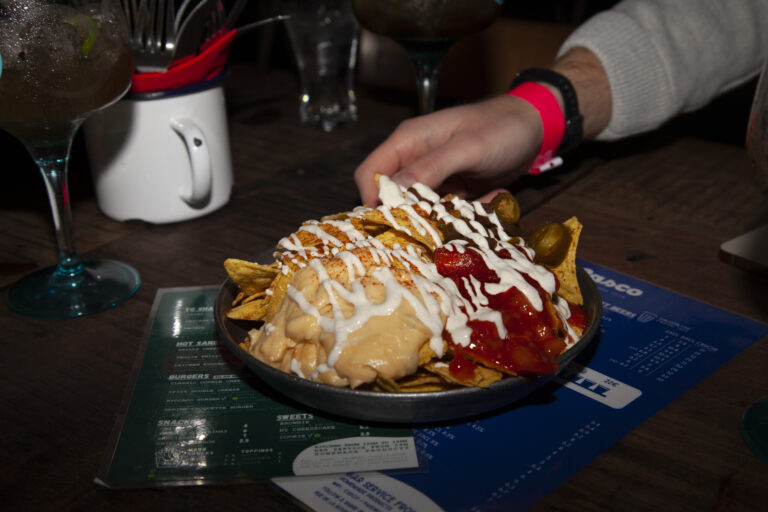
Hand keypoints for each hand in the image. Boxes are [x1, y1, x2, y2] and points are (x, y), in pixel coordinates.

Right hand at [354, 93, 544, 205]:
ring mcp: (434, 174)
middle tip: (433, 229)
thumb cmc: (500, 128)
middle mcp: (415, 159)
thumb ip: (429, 168)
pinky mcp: (453, 187)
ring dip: (440, 217)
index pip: (370, 174)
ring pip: (419, 207)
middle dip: (409, 215)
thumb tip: (392, 193)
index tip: (392, 222)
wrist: (535, 126)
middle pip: (391, 196)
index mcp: (408, 142)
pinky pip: (445, 210)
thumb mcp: (466, 148)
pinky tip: (487, 201)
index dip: (373, 200)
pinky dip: (462, 214)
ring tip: (468, 214)